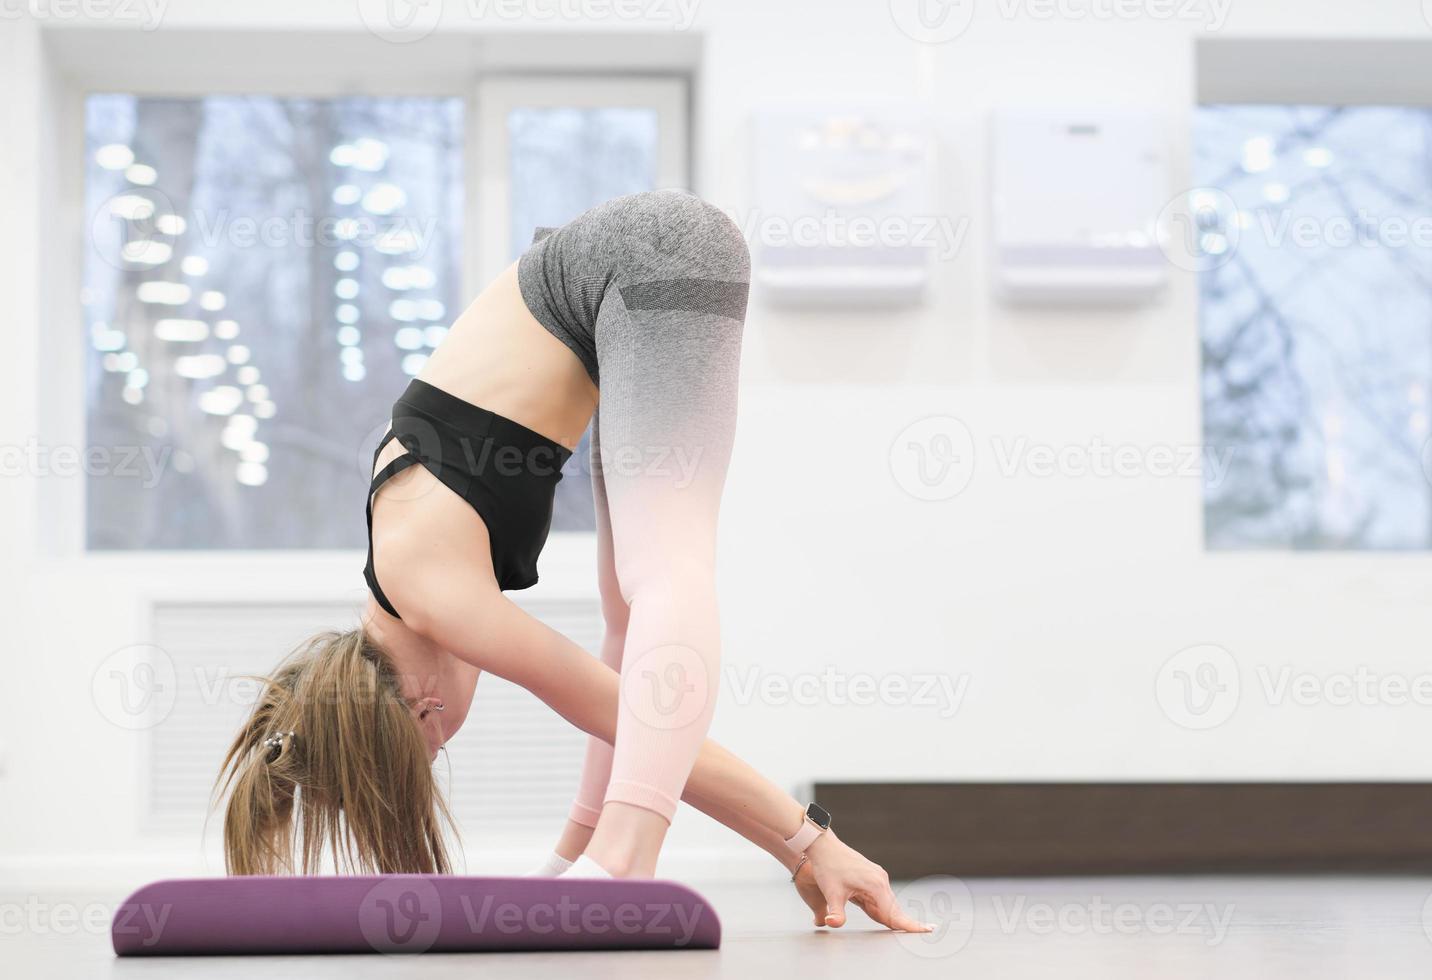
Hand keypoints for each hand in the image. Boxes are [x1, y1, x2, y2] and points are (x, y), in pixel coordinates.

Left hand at [794, 831, 932, 931]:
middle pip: (893, 909)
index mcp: (875, 886)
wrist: (824, 846)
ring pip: (887, 904)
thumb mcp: (831, 892)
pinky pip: (881, 898)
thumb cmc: (828, 868)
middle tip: (928, 931)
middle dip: (906, 923)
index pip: (894, 912)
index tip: (927, 930)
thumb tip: (832, 924)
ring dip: (893, 917)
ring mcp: (877, 878)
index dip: (910, 924)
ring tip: (912, 928)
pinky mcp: (872, 877)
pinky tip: (887, 917)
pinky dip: (885, 909)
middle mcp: (880, 880)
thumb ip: (835, 913)